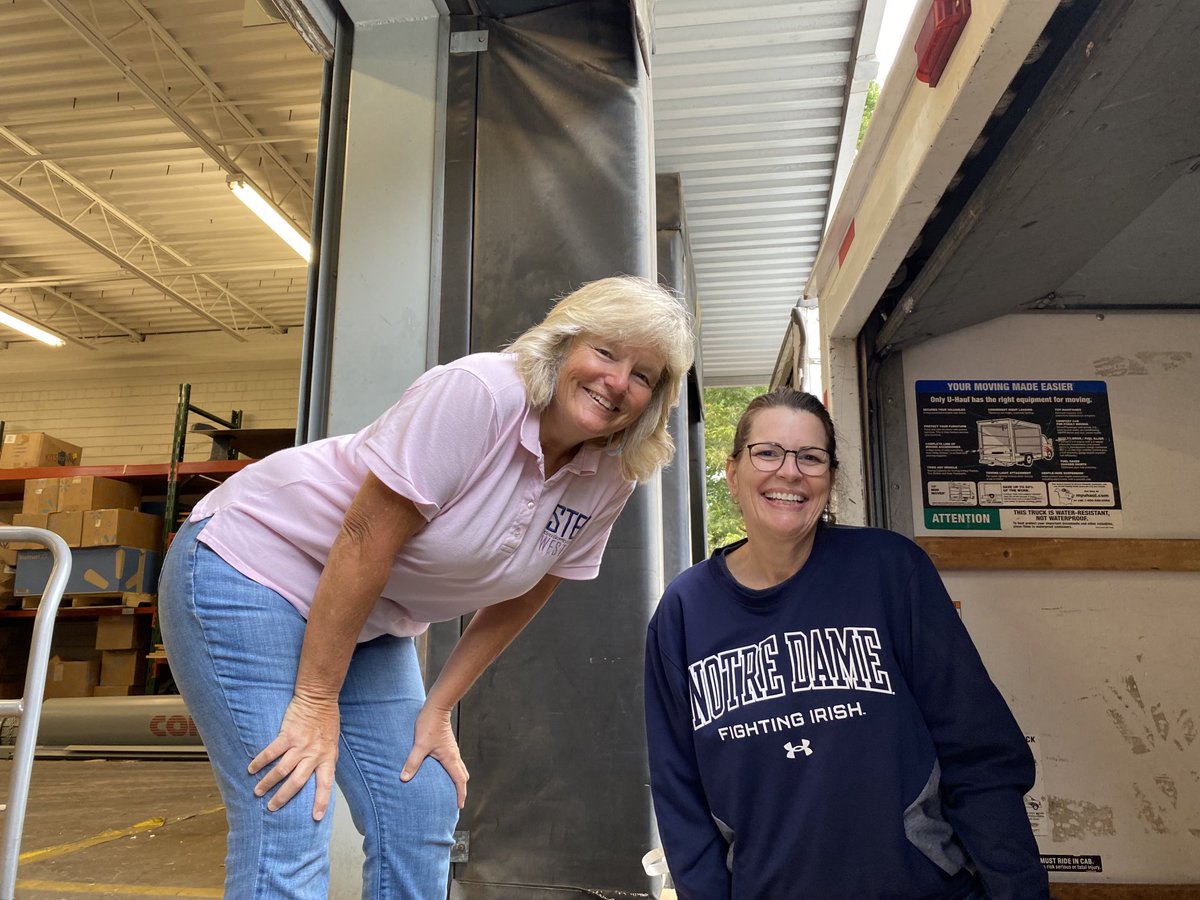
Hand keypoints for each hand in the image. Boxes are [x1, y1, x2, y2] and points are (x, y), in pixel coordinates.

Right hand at [248, 693, 339, 819]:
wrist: (319, 697)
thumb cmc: (327, 720)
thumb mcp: (332, 743)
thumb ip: (325, 760)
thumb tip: (320, 777)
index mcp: (327, 757)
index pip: (325, 784)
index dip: (321, 801)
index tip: (316, 818)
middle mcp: (314, 754)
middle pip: (297, 783)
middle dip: (282, 798)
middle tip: (271, 808)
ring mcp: (300, 745)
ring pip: (281, 770)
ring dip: (267, 783)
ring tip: (257, 792)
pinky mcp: (287, 734)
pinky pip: (271, 752)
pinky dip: (260, 762)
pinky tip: (251, 769)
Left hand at [400, 703, 468, 808]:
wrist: (436, 707)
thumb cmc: (429, 725)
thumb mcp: (419, 745)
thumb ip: (412, 762)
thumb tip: (404, 778)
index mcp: (450, 758)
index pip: (460, 780)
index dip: (461, 794)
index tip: (460, 806)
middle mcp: (454, 755)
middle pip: (463, 775)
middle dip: (461, 788)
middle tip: (456, 800)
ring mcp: (452, 750)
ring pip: (459, 768)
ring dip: (458, 779)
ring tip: (450, 788)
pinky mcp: (448, 745)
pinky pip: (454, 762)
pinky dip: (453, 770)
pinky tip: (442, 771)